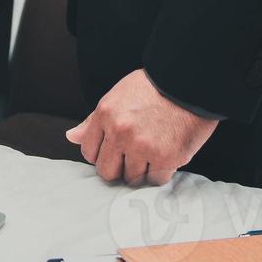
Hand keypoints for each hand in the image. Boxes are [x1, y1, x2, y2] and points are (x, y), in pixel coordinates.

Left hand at [67, 70, 219, 186]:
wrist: (190, 81)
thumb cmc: (155, 87)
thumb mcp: (118, 96)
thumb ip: (94, 121)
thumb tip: (72, 137)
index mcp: (105, 114)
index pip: (89, 152)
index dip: (102, 154)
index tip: (115, 152)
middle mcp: (120, 132)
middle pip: (108, 172)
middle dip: (119, 168)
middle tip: (134, 157)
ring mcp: (143, 146)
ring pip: (132, 178)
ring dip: (142, 171)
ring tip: (153, 152)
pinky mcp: (166, 157)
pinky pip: (156, 179)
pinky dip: (161, 172)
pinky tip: (166, 155)